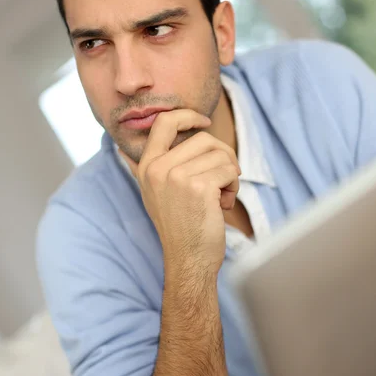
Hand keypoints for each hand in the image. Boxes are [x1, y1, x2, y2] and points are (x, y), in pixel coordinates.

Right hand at [120, 109, 240, 273]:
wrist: (188, 259)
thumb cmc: (180, 226)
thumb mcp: (156, 192)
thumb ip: (155, 164)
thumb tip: (141, 140)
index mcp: (147, 166)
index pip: (164, 122)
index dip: (188, 116)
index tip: (205, 122)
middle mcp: (157, 168)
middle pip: (203, 138)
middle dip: (222, 156)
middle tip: (223, 179)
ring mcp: (176, 177)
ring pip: (220, 154)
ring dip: (229, 174)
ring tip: (221, 195)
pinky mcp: (199, 187)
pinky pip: (229, 170)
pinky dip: (234, 185)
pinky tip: (224, 204)